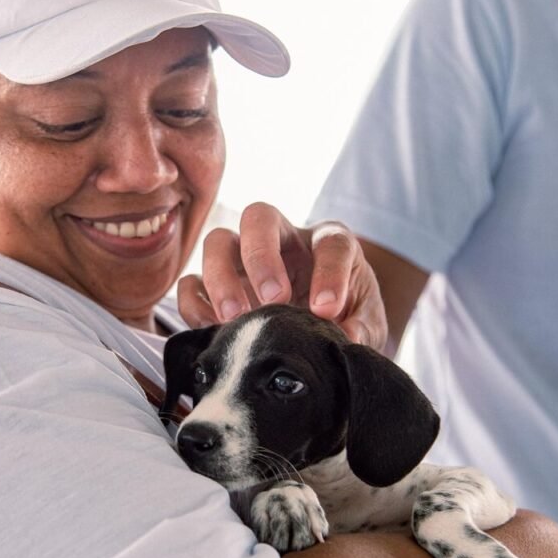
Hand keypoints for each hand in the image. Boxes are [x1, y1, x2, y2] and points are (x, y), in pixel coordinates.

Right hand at [178, 202, 387, 349]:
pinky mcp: (215, 288)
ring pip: (218, 242)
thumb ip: (362, 329)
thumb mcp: (366, 325)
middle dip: (261, 257)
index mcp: (328, 243)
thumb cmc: (346, 320)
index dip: (329, 273)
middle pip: (259, 218)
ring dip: (221, 277)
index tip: (327, 310)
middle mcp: (282, 241)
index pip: (330, 242)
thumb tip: (347, 339)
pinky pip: (191, 284)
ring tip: (234, 317)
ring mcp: (243, 261)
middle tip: (273, 300)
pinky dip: (195, 304)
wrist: (320, 332)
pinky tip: (213, 330)